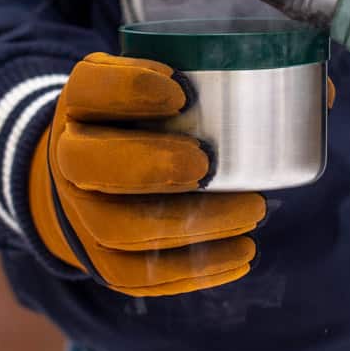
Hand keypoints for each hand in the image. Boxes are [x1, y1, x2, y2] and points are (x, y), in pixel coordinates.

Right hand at [28, 53, 265, 296]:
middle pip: (88, 164)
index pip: (89, 89)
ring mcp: (80, 212)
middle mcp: (68, 156)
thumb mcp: (156, 81)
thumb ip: (199, 74)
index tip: (182, 91)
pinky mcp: (99, 259)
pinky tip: (241, 255)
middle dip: (150, 165)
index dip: (129, 89)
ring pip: (118, 228)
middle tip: (206, 162)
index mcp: (81, 102)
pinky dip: (191, 271)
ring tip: (253, 210)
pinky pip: (135, 276)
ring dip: (190, 225)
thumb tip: (280, 79)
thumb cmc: (146, 116)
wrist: (96, 170)